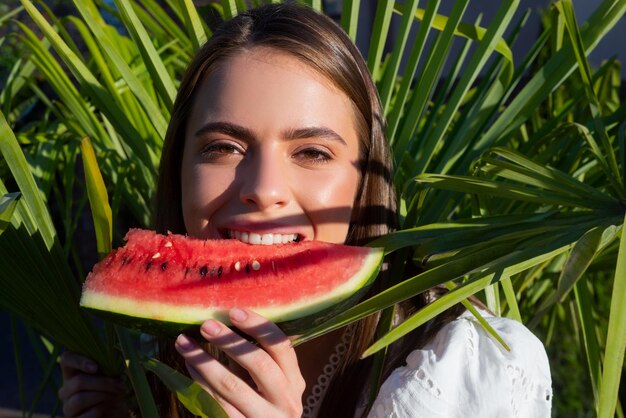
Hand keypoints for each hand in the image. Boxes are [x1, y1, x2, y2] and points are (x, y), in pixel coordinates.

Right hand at [58, 351, 128, 417]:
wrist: (115, 413)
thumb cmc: (113, 391)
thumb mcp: (112, 377)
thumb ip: (109, 367)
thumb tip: (119, 361)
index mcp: (74, 373)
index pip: (66, 358)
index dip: (78, 360)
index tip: (95, 367)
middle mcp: (66, 389)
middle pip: (78, 382)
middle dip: (104, 383)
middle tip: (120, 385)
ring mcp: (67, 407)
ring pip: (80, 398)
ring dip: (103, 396)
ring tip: (117, 396)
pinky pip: (84, 415)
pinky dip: (100, 411)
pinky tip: (108, 409)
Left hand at [175, 308, 305, 417]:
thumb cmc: (263, 405)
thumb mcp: (269, 384)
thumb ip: (256, 359)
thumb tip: (227, 320)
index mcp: (294, 381)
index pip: (281, 346)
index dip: (259, 327)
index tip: (234, 311)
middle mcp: (286, 401)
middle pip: (260, 364)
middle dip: (230, 341)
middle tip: (206, 325)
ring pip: (232, 386)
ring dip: (205, 361)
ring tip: (184, 342)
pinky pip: (217, 404)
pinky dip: (200, 383)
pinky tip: (189, 367)